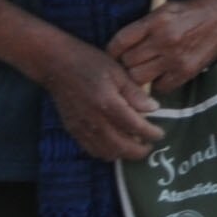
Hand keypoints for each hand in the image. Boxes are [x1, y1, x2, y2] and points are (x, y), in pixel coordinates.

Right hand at [36, 37, 166, 161]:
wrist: (55, 65)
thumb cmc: (89, 62)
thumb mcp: (117, 71)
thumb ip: (135, 92)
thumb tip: (154, 108)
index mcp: (108, 103)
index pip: (135, 127)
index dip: (151, 134)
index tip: (160, 134)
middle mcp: (94, 120)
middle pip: (121, 147)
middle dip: (139, 150)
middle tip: (150, 145)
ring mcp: (82, 128)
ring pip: (106, 153)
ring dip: (123, 153)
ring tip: (134, 145)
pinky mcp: (73, 130)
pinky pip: (91, 150)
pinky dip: (106, 152)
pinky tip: (115, 144)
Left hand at [108, 0, 216, 90]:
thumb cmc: (192, 11)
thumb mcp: (165, 9)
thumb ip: (144, 25)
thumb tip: (122, 45)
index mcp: (157, 21)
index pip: (121, 41)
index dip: (111, 51)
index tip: (112, 54)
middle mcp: (164, 40)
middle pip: (128, 62)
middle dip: (124, 64)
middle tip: (126, 64)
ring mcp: (175, 58)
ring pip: (139, 78)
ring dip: (136, 77)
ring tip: (140, 71)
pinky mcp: (186, 72)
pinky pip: (159, 87)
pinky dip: (156, 83)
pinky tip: (159, 75)